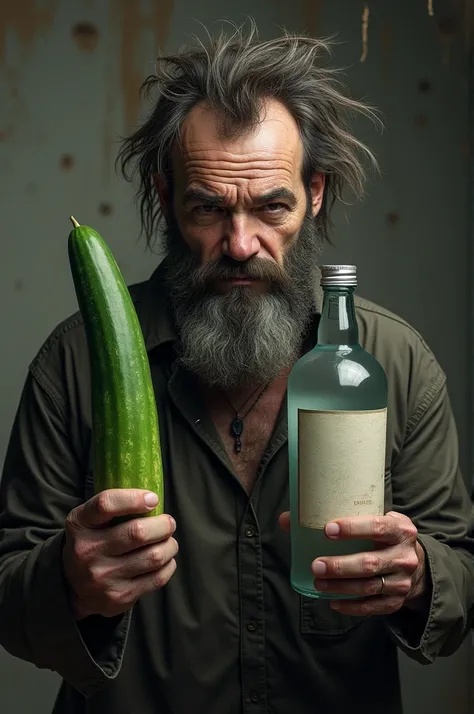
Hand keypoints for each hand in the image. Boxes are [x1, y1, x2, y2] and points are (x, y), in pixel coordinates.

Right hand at [62, 489, 177, 619]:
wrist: (73, 586)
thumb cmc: (93, 541)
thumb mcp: (90, 519)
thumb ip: (114, 505)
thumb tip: (153, 497)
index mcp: (80, 524)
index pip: (106, 504)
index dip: (134, 498)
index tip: (153, 498)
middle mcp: (87, 551)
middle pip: (137, 532)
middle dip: (163, 525)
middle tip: (168, 523)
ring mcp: (102, 577)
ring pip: (153, 556)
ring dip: (169, 546)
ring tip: (169, 542)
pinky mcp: (118, 597)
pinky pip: (157, 578)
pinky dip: (168, 565)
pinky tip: (164, 560)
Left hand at [279, 510, 426, 615]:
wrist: (415, 562)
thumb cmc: (382, 535)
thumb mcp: (371, 518)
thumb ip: (335, 517)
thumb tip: (286, 519)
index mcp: (400, 529)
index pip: (378, 527)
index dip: (353, 528)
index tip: (327, 530)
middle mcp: (405, 556)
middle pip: (370, 563)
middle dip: (340, 566)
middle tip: (315, 565)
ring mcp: (403, 581)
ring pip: (369, 587)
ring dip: (341, 587)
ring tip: (318, 583)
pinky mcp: (397, 601)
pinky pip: (372, 607)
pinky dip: (352, 606)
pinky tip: (332, 602)